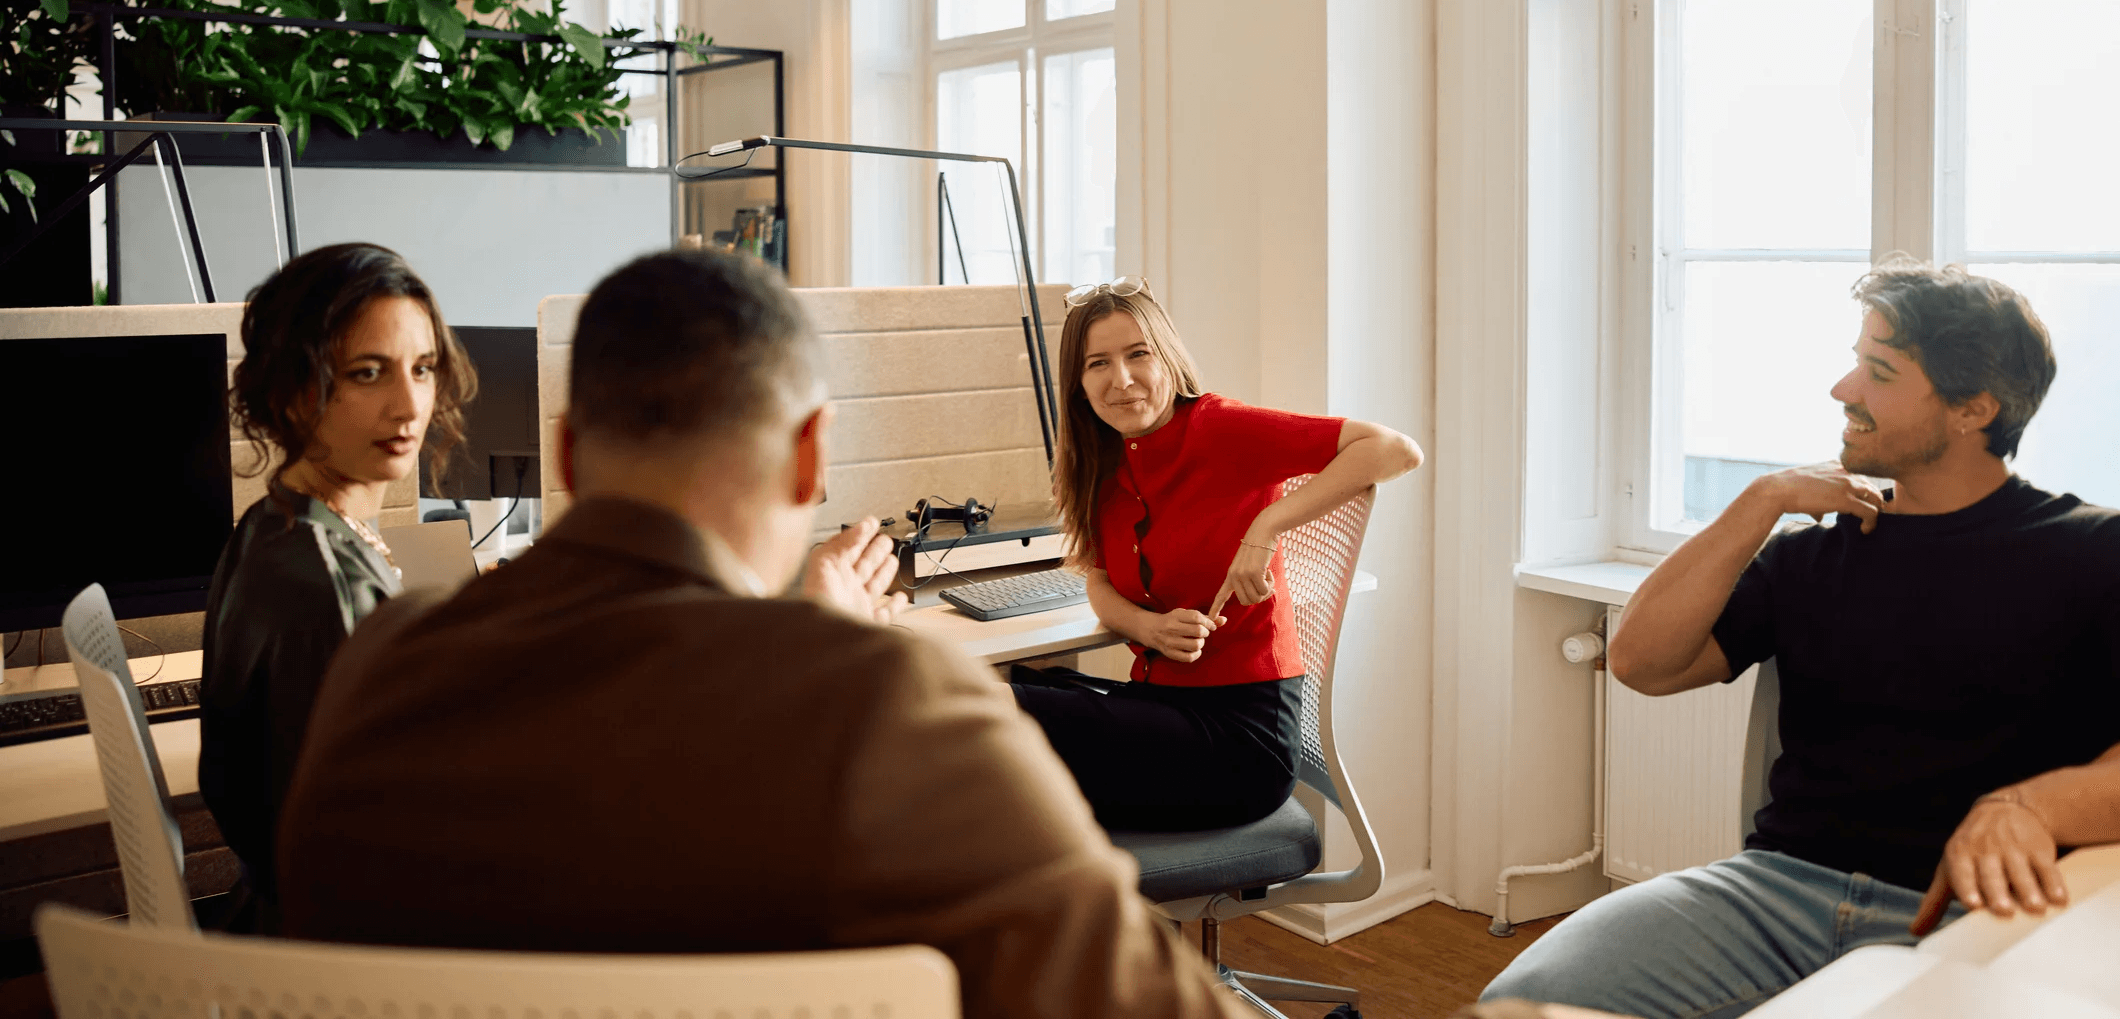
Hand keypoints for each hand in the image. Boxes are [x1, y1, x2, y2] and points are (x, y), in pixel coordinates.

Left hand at [802, 518, 908, 623]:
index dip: (860, 534)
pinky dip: (895, 605)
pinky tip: (900, 598)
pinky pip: (885, 613)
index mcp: (833, 572)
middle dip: (874, 551)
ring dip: (884, 572)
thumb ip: (842, 543)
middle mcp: (845, 588)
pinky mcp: (869, 623)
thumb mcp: (824, 563)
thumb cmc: (818, 605)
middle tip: (884, 539)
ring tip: (892, 560)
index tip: (871, 523)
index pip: (848, 548)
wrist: (825, 640)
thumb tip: (861, 527)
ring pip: (874, 585)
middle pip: (863, 565)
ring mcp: (857, 606)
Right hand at [1141, 608, 1219, 662]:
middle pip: (1198, 631)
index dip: (1208, 622)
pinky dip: (1196, 654)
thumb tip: (1224, 620)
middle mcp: (1171, 628)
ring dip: (1201, 643)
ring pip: (1195, 645)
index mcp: (1175, 615)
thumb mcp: (1185, 615)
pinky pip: (1189, 657)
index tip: (1210, 626)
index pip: (1197, 617)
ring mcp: (1169, 642)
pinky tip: (1195, 650)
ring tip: (1198, 640)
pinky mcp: (1169, 653)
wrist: (1151, 630)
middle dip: (1206, 632)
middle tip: (1203, 633)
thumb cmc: (1172, 621)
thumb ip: (1205, 618)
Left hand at [1208, 536, 1276, 619]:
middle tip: (1267, 586)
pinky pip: (1264, 590)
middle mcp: (1234, 576)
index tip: (1210, 619)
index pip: (1221, 595)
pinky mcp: (1253, 572)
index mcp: (1230, 575)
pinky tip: (1269, 572)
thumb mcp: (1250, 566)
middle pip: (1246, 601)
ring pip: (1256, 597)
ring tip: (1268, 576)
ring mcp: (1243, 574)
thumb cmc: (1259, 550)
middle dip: (1259, 597)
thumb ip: (1251, 581)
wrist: (1263, 532)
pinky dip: (1270, 584)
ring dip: (1267, 590)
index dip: (1216, 608)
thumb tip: (1263, 595)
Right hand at [1752, 461, 1886, 533]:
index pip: (1861, 478)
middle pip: (1872, 488)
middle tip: (1867, 519)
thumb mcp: (1806, 488)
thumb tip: (1820, 516)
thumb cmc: (1786, 490)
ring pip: (1876, 499)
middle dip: (1873, 504)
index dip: (1863, 494)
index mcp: (1837, 465)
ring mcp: (1847, 484)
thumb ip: (1818, 501)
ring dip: (1875, 513)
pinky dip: (1872, 522)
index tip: (1859, 508)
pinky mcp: (1846, 499)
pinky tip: (1865, 530)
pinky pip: (1871, 511)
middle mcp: (1846, 471)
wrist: (1777, 490)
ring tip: (1867, 525)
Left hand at [1910, 790, 2068, 935]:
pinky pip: (2046, 866)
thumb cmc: (1972, 850)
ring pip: (2020, 870)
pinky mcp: (2038, 847)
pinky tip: (2059, 898)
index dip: (1966, 887)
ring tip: (2035, 908)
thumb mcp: (1950, 868)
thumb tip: (1915, 931)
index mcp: (1959, 855)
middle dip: (1997, 891)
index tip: (1973, 904)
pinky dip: (2053, 882)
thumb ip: (1934, 901)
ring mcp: (2013, 847)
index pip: (1961, 872)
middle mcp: (1985, 850)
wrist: (2004, 810)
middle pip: (1991, 873)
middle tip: (2005, 911)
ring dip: (2028, 889)